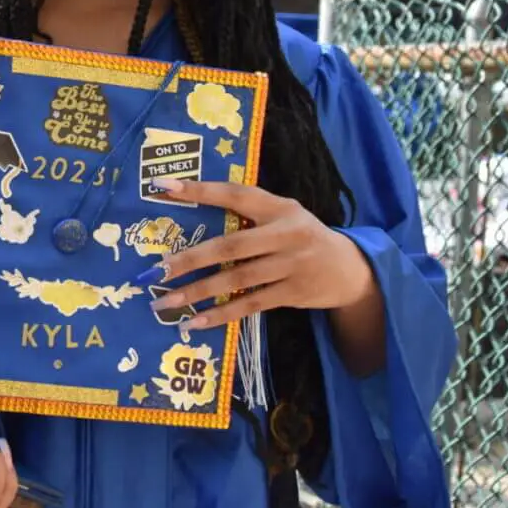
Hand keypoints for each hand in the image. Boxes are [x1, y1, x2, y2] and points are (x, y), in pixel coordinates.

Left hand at [142, 177, 377, 329]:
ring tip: (165, 303)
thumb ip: (249, 213)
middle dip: (190, 259)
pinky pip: (250, 305)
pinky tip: (194, 322)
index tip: (161, 186)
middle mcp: (285, 233)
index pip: (234, 194)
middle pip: (230, 246)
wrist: (350, 269)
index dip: (199, 190)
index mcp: (279, 207)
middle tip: (157, 271)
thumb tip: (194, 215)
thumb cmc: (303, 237)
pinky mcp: (293, 293)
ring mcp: (291, 265)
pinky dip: (220, 314)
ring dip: (198, 292)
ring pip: (236, 280)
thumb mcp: (284, 215)